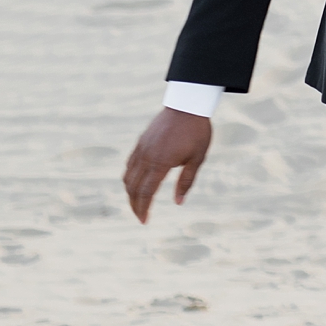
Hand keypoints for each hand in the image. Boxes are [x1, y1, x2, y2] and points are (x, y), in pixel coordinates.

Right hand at [122, 108, 213, 222]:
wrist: (188, 104)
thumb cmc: (197, 132)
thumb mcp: (197, 158)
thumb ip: (186, 181)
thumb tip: (178, 203)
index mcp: (160, 162)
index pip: (146, 192)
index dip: (143, 208)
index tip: (144, 221)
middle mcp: (146, 156)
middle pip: (133, 187)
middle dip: (135, 204)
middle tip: (140, 216)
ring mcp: (141, 148)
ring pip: (128, 176)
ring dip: (130, 192)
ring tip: (138, 202)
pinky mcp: (140, 142)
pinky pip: (130, 164)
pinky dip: (130, 177)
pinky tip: (137, 183)